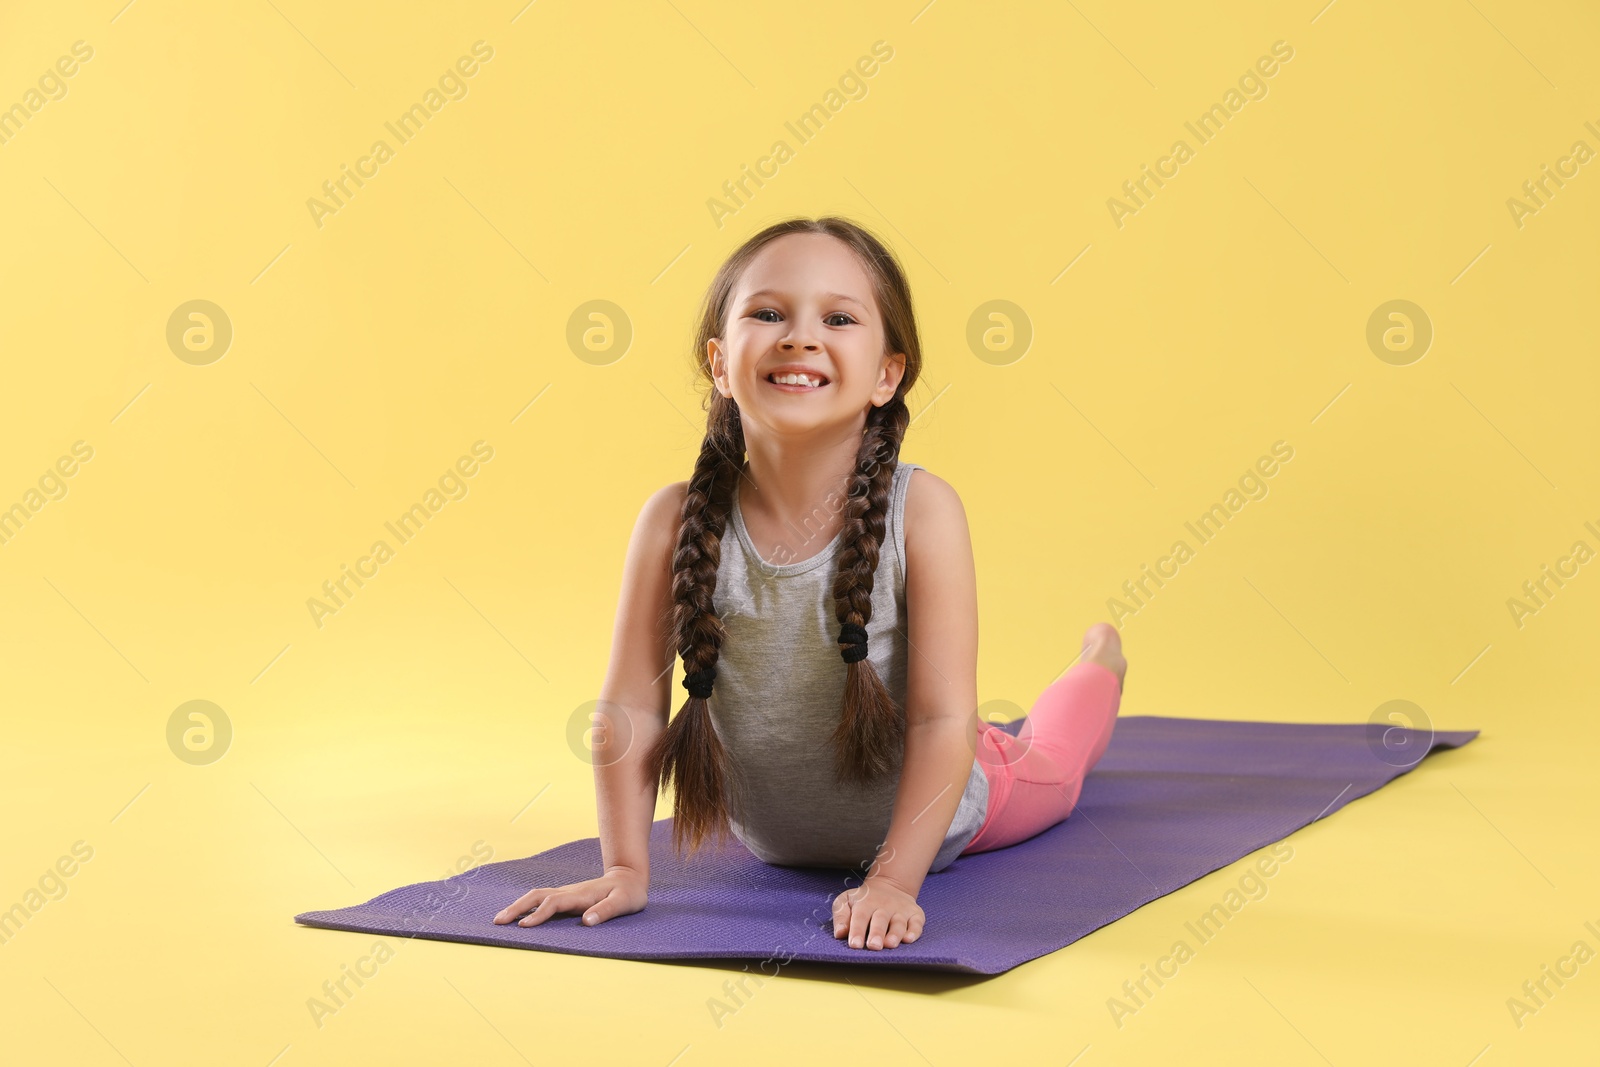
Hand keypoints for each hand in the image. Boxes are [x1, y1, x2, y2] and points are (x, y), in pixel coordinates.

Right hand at [494, 865, 646, 927]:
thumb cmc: (628, 894)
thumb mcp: (624, 903)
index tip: (523, 927)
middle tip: (498, 921)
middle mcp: (569, 892)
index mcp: (581, 895)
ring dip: (518, 905)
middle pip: (537, 896)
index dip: (538, 915)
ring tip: (500, 919)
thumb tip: (586, 922)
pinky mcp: (566, 896)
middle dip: (517, 907)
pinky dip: (526, 905)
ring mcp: (566, 892)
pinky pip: (541, 899)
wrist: (629, 877)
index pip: (554, 903)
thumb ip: (606, 911)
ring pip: (537, 896)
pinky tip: (518, 914)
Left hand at [832, 875, 924, 949]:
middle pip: (880, 920)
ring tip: (890, 944)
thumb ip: (840, 916)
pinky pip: (917, 923)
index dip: (857, 931)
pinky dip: (914, 931)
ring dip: (895, 934)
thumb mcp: (846, 901)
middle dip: (877, 933)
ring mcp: (901, 911)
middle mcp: (884, 906)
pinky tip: (909, 939)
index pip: (860, 918)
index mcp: (865, 904)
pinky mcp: (915, 914)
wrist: (889, 886)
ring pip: (899, 923)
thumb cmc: (863, 900)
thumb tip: (840, 933)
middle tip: (873, 946)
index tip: (855, 945)